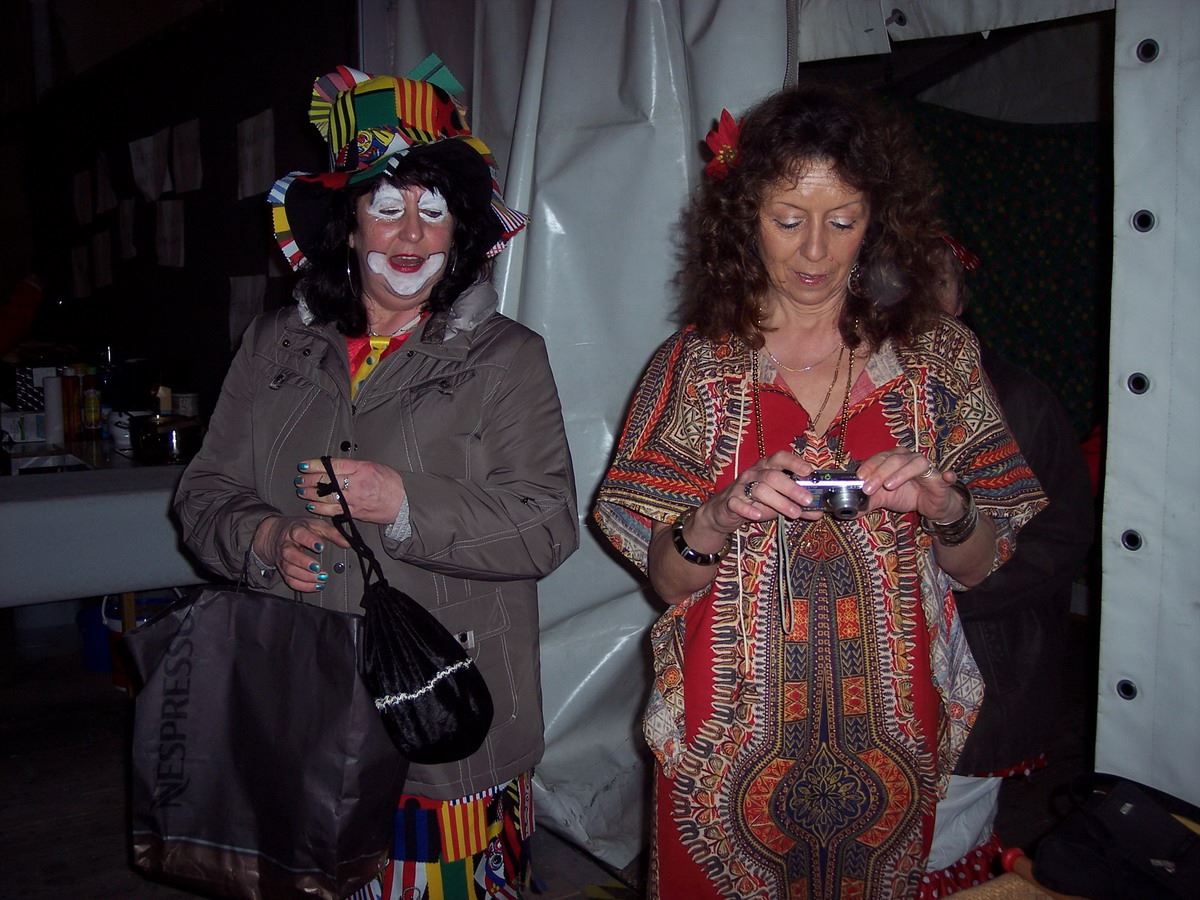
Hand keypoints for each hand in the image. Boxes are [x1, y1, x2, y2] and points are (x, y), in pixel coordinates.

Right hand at [252, 515, 348, 592]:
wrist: (275, 535)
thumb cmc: (299, 530)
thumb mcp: (316, 525)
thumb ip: (332, 533)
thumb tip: (347, 542)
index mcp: (294, 530)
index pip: (299, 534)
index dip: (309, 540)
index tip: (321, 547)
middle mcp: (286, 545)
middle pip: (290, 554)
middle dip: (304, 562)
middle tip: (318, 567)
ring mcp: (283, 559)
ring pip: (289, 569)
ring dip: (306, 576)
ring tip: (321, 578)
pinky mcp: (282, 570)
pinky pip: (290, 580)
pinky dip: (303, 586)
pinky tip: (316, 586)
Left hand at [294, 457, 407, 525]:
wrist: (403, 503)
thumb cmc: (391, 483)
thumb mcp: (374, 466)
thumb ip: (354, 466)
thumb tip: (335, 466)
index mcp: (361, 469)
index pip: (333, 466)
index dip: (315, 465)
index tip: (304, 465)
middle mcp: (357, 484)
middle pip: (326, 481)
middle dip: (309, 480)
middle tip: (299, 479)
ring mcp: (355, 499)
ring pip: (326, 497)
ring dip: (311, 494)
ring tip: (301, 491)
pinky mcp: (354, 512)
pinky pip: (333, 511)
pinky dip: (320, 509)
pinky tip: (312, 506)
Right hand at [700, 449, 825, 534]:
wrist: (724, 511)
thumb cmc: (755, 501)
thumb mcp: (778, 501)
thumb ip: (798, 505)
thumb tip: (819, 511)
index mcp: (767, 468)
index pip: (780, 458)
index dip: (795, 462)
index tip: (809, 471)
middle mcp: (754, 474)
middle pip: (773, 476)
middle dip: (792, 488)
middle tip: (808, 500)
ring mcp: (741, 487)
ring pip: (759, 489)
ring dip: (779, 501)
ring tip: (794, 513)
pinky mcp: (730, 502)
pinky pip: (737, 503)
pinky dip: (748, 509)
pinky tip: (759, 516)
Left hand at [856, 449, 964, 520]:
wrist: (931, 504)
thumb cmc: (907, 494)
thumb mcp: (884, 498)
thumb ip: (867, 501)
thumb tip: (848, 511)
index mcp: (893, 458)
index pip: (879, 457)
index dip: (869, 466)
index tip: (859, 478)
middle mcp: (909, 458)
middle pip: (893, 459)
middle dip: (878, 472)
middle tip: (868, 487)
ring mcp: (926, 467)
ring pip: (915, 463)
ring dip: (900, 473)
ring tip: (889, 486)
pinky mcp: (941, 480)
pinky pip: (945, 476)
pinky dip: (946, 475)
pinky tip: (945, 477)